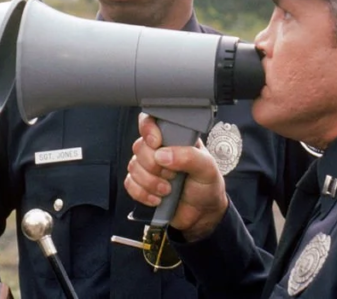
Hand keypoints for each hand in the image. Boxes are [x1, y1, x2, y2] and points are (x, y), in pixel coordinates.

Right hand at [124, 113, 228, 241]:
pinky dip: (142, 193)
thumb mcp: (207, 168)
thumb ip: (188, 157)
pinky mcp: (141, 185)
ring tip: (168, 190)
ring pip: (133, 166)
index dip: (148, 129)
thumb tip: (162, 155)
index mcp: (174, 138)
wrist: (202, 215)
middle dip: (154, 165)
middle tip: (172, 175)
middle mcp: (158, 149)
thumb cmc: (207, 186)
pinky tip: (157, 199)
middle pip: (139, 147)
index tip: (156, 143)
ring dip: (150, 182)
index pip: (151, 121)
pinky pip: (129, 184)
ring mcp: (148, 167)